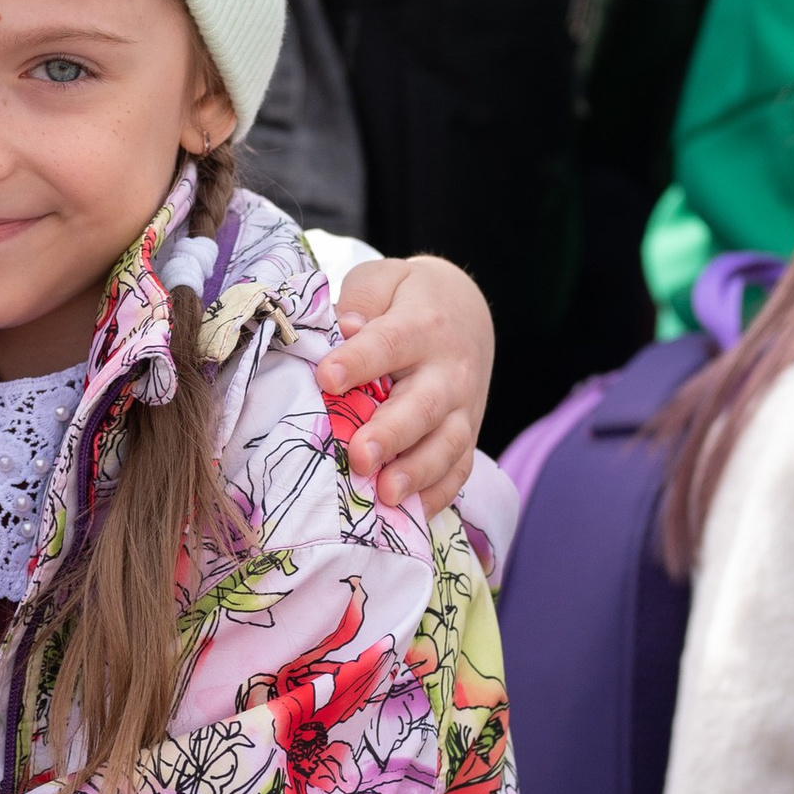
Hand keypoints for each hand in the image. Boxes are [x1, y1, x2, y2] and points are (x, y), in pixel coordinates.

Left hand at [320, 253, 494, 513]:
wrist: (466, 312)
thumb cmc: (406, 299)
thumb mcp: (384, 280)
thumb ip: (362, 300)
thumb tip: (345, 328)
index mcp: (423, 326)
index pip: (389, 343)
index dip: (358, 360)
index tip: (326, 377)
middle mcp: (448, 371)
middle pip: (422, 406)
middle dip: (392, 434)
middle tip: (360, 455)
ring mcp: (463, 408)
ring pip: (447, 445)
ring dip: (418, 472)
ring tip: (386, 493)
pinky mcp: (467, 436)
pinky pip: (459, 470)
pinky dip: (439, 494)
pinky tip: (411, 513)